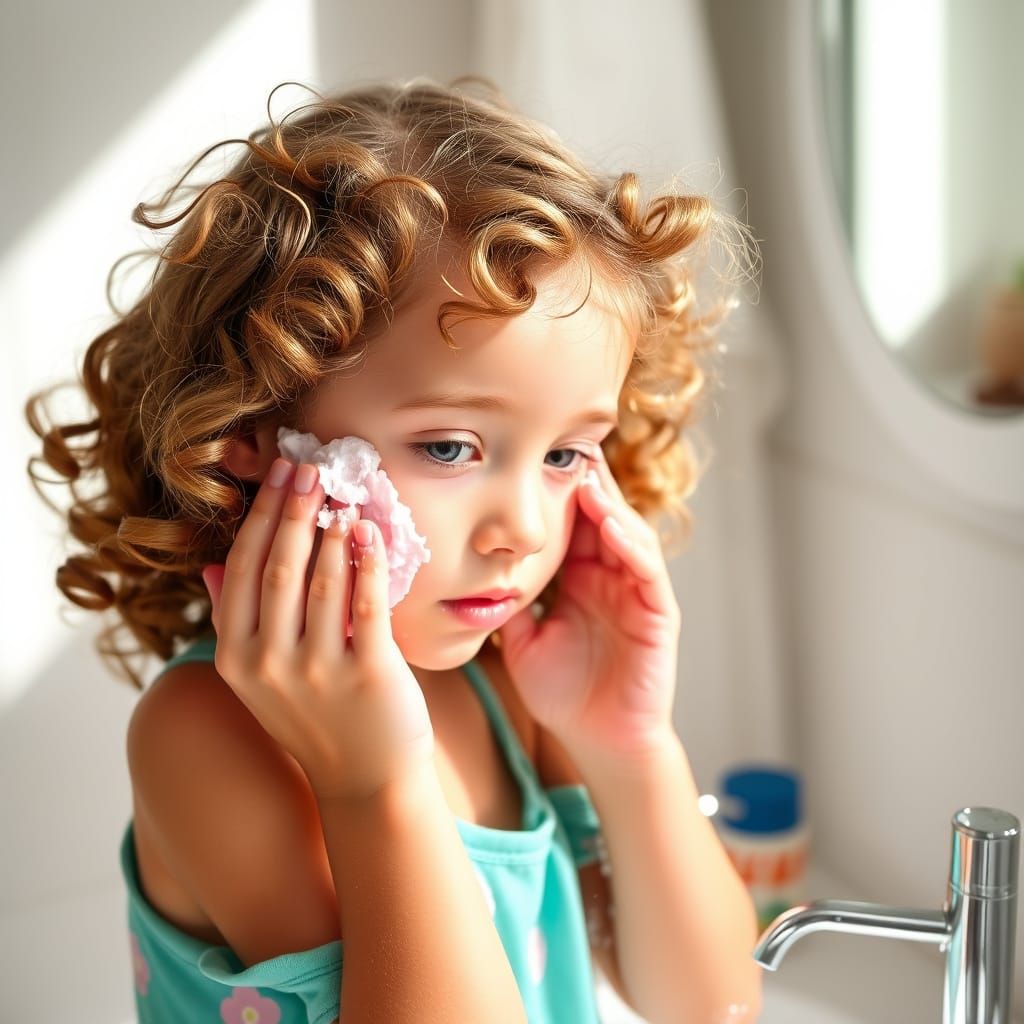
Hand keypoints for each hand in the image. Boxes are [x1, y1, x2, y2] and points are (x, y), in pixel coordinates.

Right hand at [201, 459, 434, 802]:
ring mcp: (317, 672)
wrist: (367, 781)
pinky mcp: (367, 674)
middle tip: (310, 468)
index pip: (242, 571)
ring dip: (330, 529)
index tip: (279, 475)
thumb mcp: (261, 680)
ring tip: (341, 493)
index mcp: (236, 659)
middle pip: (277, 568)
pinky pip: (366, 604)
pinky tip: (369, 531)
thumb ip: (236, 623)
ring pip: (320, 581)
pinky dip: (367, 561)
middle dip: (293, 510)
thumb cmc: (317, 720)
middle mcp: (268, 665)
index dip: (261, 517)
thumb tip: (210, 568)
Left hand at [495, 448, 680, 759]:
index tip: (528, 457)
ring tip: (585, 476)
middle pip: (599, 517)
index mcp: (579, 578)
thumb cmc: (562, 694)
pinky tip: (610, 524)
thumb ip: (507, 604)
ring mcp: (636, 592)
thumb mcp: (522, 641)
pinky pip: (647, 570)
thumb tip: (468, 573)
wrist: (598, 742)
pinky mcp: (657, 613)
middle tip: (562, 444)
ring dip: (607, 505)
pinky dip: (630, 544)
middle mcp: (609, 577)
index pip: (569, 524)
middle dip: (583, 482)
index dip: (553, 493)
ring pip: (625, 534)